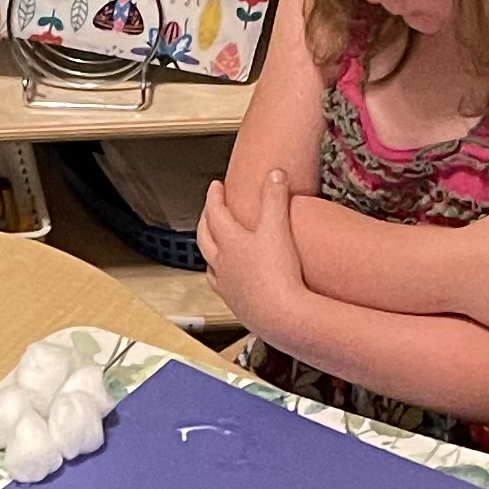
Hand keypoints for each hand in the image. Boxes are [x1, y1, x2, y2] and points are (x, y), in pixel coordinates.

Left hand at [197, 167, 305, 336]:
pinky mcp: (235, 302)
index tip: (216, 186)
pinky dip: (218, 274)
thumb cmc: (279, 274)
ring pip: (209, 261)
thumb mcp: (278, 228)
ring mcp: (226, 284)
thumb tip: (275, 173)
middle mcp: (222, 262)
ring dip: (208, 247)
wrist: (282, 316)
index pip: (215, 212)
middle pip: (205, 236)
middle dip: (206, 218)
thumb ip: (275, 198)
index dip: (214, 196)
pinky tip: (225, 277)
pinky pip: (218, 284)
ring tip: (213, 241)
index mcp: (230, 241)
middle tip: (210, 208)